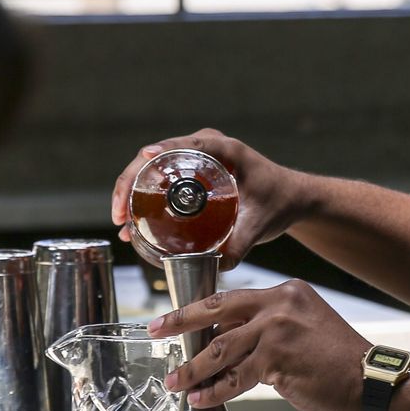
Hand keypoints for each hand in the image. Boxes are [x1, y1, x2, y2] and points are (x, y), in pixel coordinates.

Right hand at [109, 129, 300, 269]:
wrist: (289, 199)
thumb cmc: (279, 201)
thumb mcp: (261, 222)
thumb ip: (242, 243)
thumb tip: (218, 266)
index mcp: (224, 149)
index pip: (185, 144)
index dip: (160, 150)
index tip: (142, 160)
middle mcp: (205, 149)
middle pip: (156, 156)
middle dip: (131, 181)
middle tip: (120, 212)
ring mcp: (195, 160)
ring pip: (152, 168)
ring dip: (131, 191)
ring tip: (121, 222)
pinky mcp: (191, 176)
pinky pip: (159, 181)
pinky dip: (143, 199)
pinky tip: (131, 225)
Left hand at [148, 280, 370, 410]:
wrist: (370, 380)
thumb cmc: (337, 359)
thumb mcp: (302, 325)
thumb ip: (267, 326)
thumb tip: (224, 341)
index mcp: (285, 292)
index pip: (231, 297)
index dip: (199, 308)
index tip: (175, 316)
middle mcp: (279, 305)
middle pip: (216, 311)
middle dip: (181, 322)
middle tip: (156, 330)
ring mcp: (276, 331)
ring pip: (220, 350)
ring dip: (192, 369)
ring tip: (175, 381)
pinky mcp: (276, 359)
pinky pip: (235, 378)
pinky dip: (215, 391)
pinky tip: (201, 398)